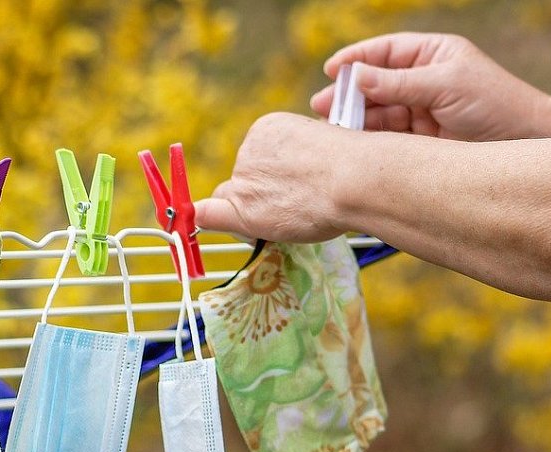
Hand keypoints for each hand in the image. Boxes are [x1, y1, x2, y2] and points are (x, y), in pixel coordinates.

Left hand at [194, 113, 354, 242]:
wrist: (355, 178)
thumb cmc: (354, 166)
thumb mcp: (323, 144)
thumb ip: (298, 158)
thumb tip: (294, 174)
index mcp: (268, 128)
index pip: (257, 159)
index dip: (271, 176)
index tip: (293, 184)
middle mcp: (249, 149)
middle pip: (243, 179)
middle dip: (259, 193)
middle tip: (297, 203)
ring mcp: (243, 177)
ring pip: (235, 199)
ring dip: (253, 211)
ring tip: (295, 212)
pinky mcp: (241, 204)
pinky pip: (209, 213)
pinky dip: (204, 218)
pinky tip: (195, 224)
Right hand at [309, 33, 549, 140]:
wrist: (522, 141)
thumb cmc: (494, 103)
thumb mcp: (444, 85)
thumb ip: (398, 83)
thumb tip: (356, 76)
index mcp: (431, 55)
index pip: (386, 52)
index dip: (356, 59)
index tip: (331, 69)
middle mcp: (421, 80)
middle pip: (374, 83)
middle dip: (347, 93)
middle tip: (321, 104)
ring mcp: (417, 109)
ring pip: (375, 111)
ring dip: (353, 118)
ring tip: (330, 127)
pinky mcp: (416, 138)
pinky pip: (384, 135)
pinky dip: (366, 138)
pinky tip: (350, 142)